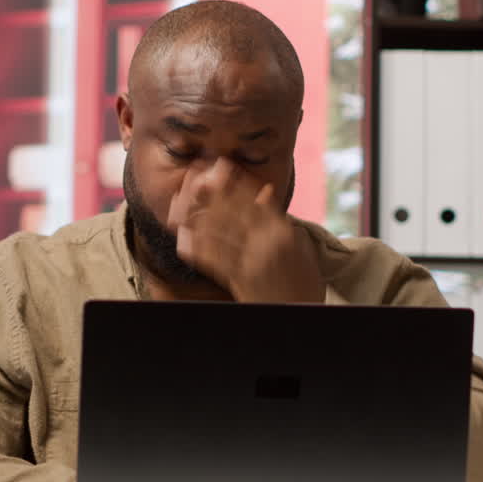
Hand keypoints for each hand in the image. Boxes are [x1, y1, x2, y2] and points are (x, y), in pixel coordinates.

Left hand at [167, 157, 323, 303]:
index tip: (219, 168)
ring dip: (197, 218)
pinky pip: (214, 261)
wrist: (301, 314)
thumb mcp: (300, 244)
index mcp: (282, 231)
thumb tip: (265, 192)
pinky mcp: (241, 280)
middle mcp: (267, 242)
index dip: (235, 182)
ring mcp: (253, 260)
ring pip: (219, 232)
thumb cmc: (303, 281)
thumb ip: (280, 218)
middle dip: (211, 194)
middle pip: (233, 210)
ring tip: (179, 206)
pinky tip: (183, 240)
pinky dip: (197, 249)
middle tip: (192, 181)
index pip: (254, 199)